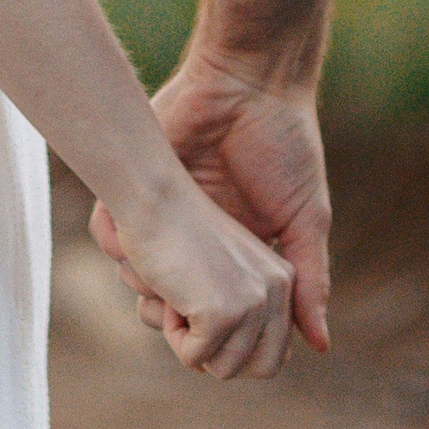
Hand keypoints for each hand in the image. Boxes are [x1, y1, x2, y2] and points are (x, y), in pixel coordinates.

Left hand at [92, 46, 332, 351]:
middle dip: (169, 313)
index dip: (211, 329)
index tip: (214, 338)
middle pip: (169, 298)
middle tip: (176, 313)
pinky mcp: (133, 186)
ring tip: (154, 280)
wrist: (247, 83)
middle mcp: (196, 236)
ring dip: (141, 283)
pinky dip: (114, 243)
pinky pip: (108, 231)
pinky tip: (133, 242)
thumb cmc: (285, 145)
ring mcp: (162, 212)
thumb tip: (320, 345)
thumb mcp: (305, 219)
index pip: (214, 308)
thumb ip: (308, 280)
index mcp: (236, 249)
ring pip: (134, 273)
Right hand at [104, 176, 296, 378]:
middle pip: (264, 369)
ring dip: (190, 341)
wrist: (152, 194)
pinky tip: (169, 292)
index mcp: (283, 278)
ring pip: (225, 369)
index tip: (204, 316)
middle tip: (193, 314)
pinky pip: (194, 358)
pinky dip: (171, 335)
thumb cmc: (172, 229)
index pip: (276, 349)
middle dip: (222, 356)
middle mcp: (278, 289)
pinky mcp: (225, 312)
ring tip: (179, 293)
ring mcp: (254, 301)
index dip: (235, 347)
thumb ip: (237, 313)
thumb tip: (227, 368)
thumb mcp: (217, 270)